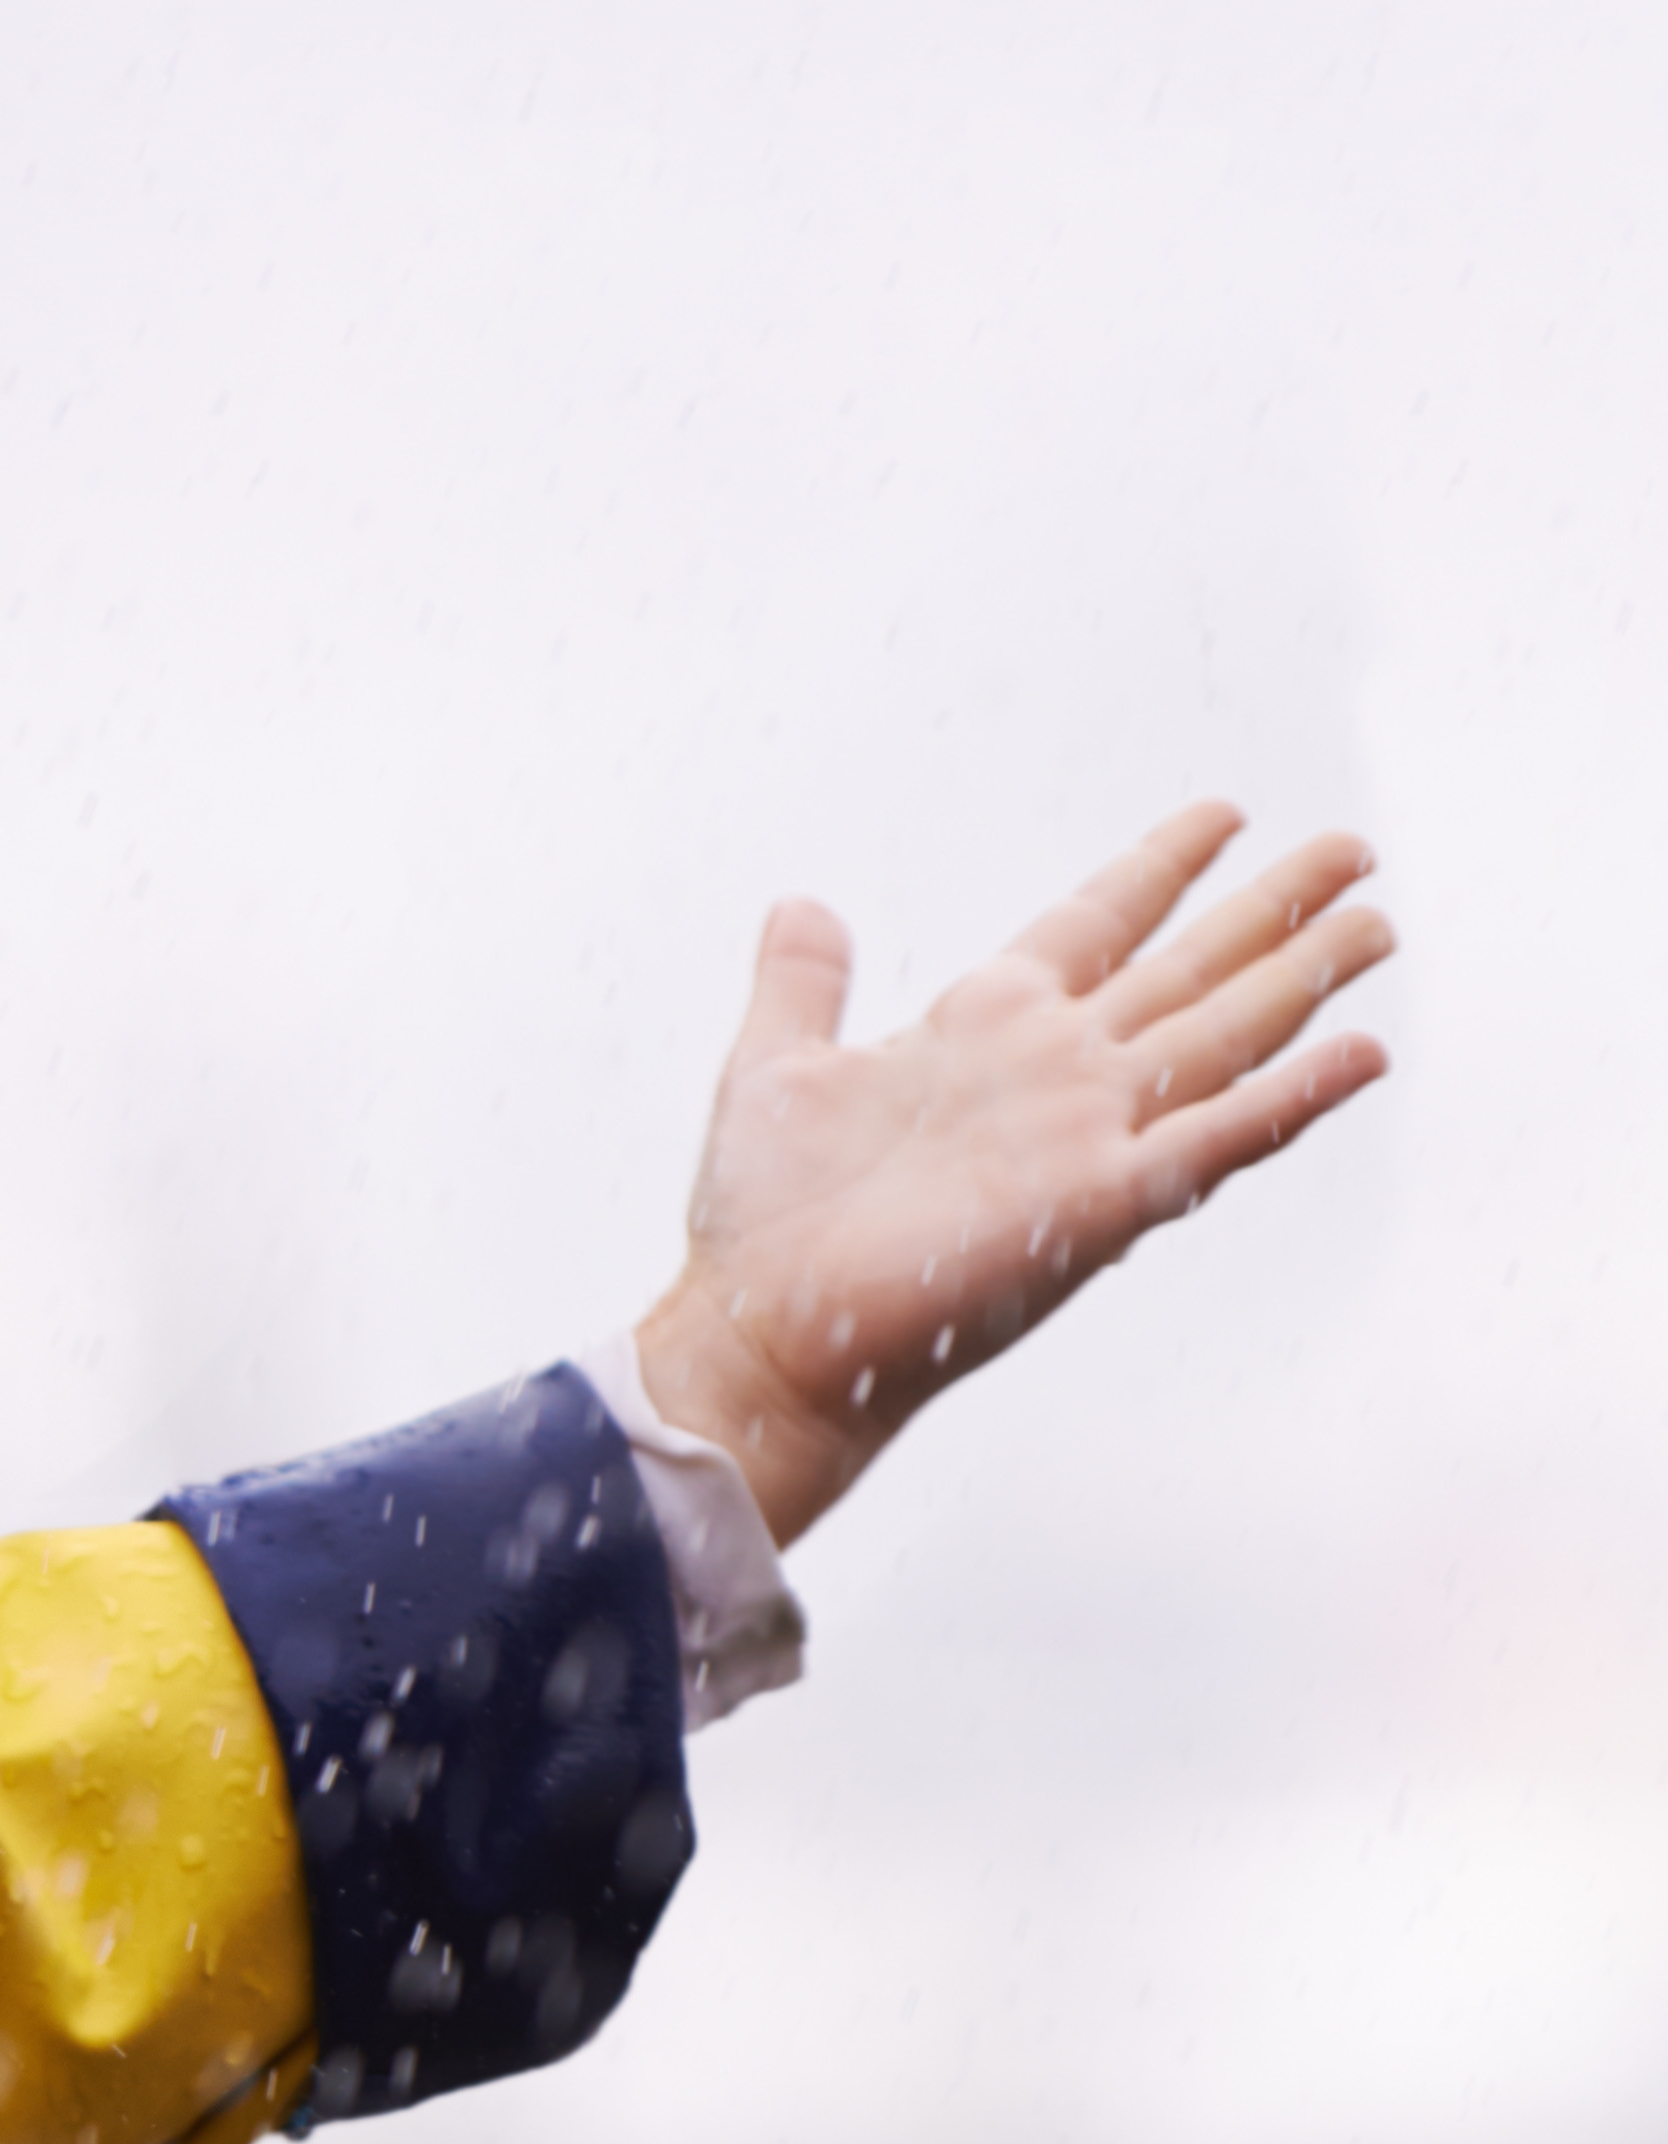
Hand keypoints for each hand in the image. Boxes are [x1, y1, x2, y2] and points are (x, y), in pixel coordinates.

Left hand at [634, 802, 1392, 1550]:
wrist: (764, 1330)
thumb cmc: (764, 1218)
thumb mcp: (775, 1067)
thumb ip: (800, 983)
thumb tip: (801, 903)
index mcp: (984, 1025)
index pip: (1096, 924)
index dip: (1160, 867)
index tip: (1225, 813)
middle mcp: (1052, 1071)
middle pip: (1187, 970)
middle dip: (1272, 909)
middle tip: (1356, 848)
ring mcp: (1084, 1133)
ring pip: (1221, 1037)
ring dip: (1302, 980)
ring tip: (1379, 921)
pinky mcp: (1099, 1202)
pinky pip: (1214, 1139)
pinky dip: (1290, 1097)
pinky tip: (1361, 1053)